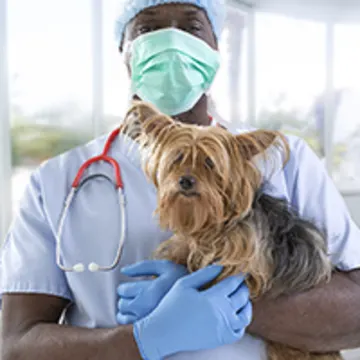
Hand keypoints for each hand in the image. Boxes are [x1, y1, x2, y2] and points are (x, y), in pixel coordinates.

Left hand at [117, 260, 187, 323]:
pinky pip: (128, 326)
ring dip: (125, 309)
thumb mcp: (164, 267)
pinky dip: (129, 319)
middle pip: (122, 303)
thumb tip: (124, 270)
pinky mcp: (150, 329)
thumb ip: (143, 266)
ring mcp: (147, 320)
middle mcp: (146, 308)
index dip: (125, 287)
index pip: (124, 290)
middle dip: (125, 298)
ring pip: (122, 316)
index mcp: (149, 291)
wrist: (199, 298)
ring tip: (136, 304)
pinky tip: (139, 313)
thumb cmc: (181, 280)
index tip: (131, 287)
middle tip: (134, 295)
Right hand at [133, 265, 251, 359]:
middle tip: (241, 281)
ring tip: (242, 297)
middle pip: (241, 297)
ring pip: (245, 315)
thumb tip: (222, 266)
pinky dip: (243, 321)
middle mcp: (221, 314)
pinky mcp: (221, 339)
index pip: (233, 283)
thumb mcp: (184, 284)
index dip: (239, 276)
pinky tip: (238, 313)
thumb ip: (204, 274)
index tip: (243, 270)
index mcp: (212, 298)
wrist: (163, 333)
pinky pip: (239, 330)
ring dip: (247, 304)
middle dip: (243, 287)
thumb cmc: (171, 305)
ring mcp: (223, 329)